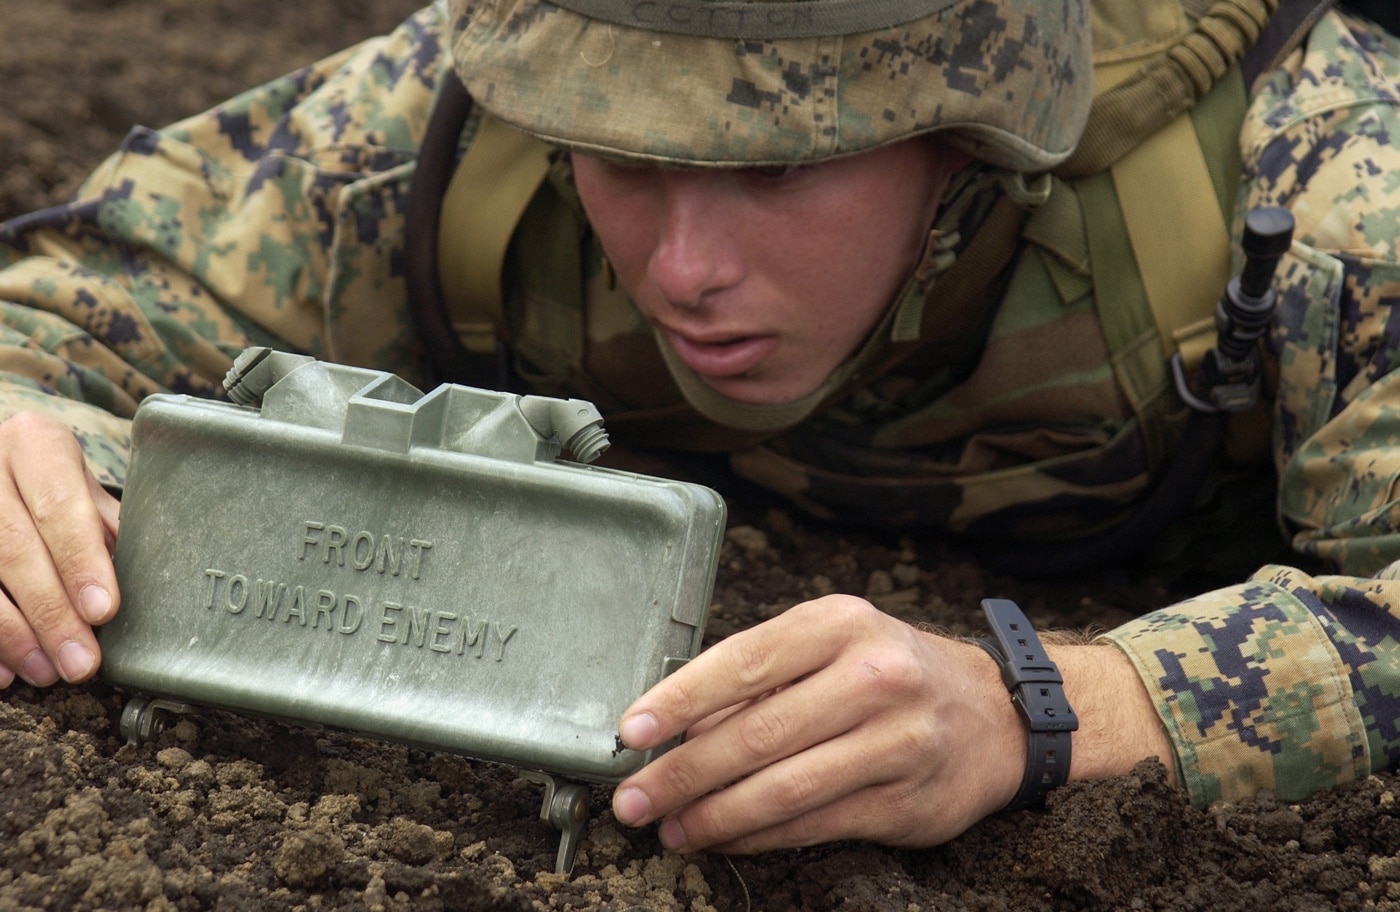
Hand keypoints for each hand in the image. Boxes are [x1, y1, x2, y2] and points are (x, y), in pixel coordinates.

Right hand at [0, 412, 120, 686]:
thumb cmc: (50, 482)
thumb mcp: (79, 487)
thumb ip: (105, 525)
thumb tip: (149, 582)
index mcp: (34, 444)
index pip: (60, 506)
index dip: (81, 562)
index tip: (104, 610)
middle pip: (15, 547)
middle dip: (51, 612)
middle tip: (82, 662)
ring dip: (12, 635)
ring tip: (46, 672)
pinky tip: (4, 672)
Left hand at [610, 594, 1173, 853]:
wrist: (997, 714)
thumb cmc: (891, 671)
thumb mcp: (834, 644)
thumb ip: (765, 676)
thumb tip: (677, 725)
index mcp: (840, 624)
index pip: (743, 661)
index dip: (680, 701)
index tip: (631, 732)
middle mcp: (872, 676)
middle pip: (756, 734)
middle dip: (683, 773)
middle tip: (632, 800)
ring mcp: (895, 740)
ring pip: (783, 789)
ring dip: (714, 816)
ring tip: (670, 829)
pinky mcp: (906, 799)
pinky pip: (814, 824)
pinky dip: (757, 837)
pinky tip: (722, 839)